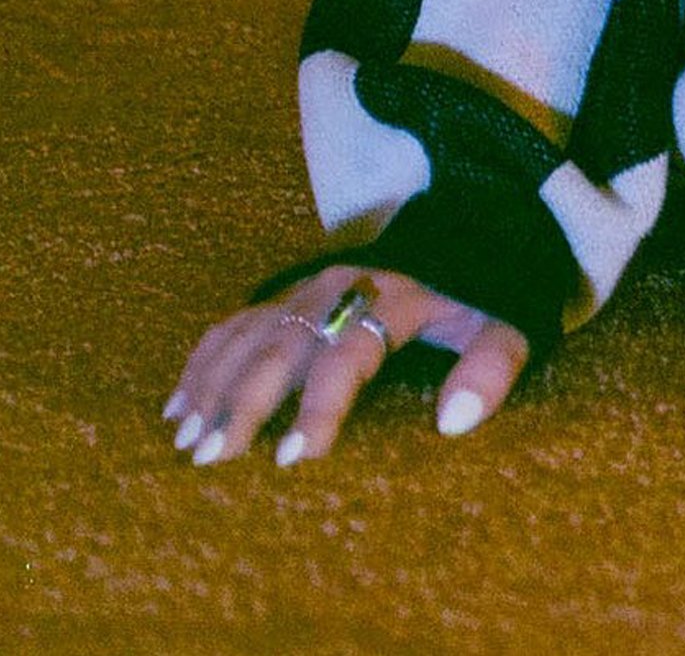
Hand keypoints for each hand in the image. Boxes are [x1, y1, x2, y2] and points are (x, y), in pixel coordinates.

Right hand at [162, 266, 530, 469]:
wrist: (469, 227)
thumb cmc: (481, 292)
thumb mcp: (505, 322)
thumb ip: (490, 367)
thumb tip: (455, 422)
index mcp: (393, 296)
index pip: (349, 354)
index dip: (321, 406)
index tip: (294, 457)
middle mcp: (342, 288)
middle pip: (284, 346)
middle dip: (245, 402)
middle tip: (212, 458)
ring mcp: (310, 287)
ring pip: (250, 334)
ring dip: (215, 384)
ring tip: (186, 439)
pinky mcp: (292, 291)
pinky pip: (238, 321)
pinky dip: (205, 359)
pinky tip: (179, 403)